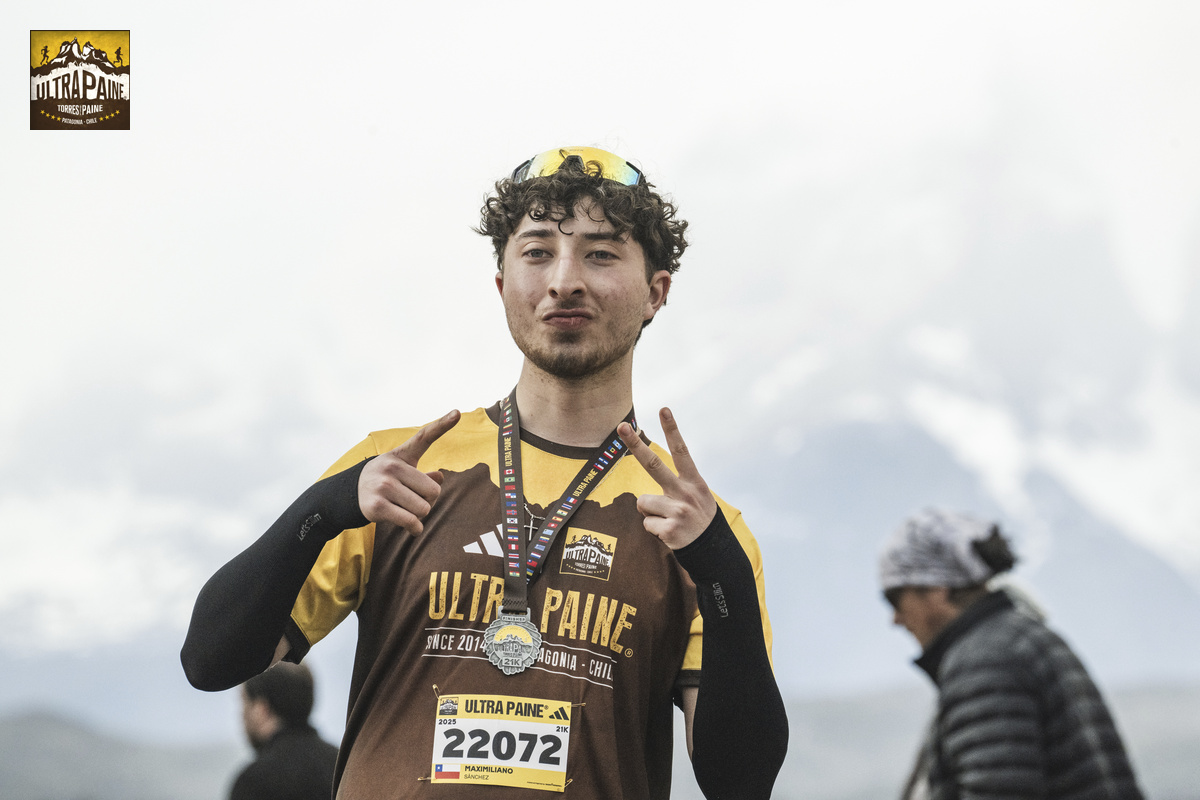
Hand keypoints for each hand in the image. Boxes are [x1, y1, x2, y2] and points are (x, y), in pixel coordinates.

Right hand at [358, 409, 459, 532]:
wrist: (347, 495)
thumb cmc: (383, 482)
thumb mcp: (402, 473)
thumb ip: (423, 476)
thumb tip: (440, 477)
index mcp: (401, 455)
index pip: (424, 436)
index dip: (443, 425)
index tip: (457, 413)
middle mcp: (391, 467)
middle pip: (433, 491)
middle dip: (428, 501)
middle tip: (413, 501)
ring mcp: (383, 486)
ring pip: (423, 509)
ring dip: (419, 516)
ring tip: (405, 510)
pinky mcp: (377, 506)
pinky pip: (411, 522)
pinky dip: (415, 529)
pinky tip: (412, 528)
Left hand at [617, 407, 716, 549]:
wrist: (714, 551)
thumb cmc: (699, 519)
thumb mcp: (698, 496)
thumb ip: (678, 485)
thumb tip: (644, 491)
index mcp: (694, 482)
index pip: (681, 451)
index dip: (672, 430)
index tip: (663, 409)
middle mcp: (685, 493)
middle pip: (653, 464)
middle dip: (635, 444)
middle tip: (620, 425)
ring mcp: (677, 511)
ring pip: (642, 502)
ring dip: (651, 513)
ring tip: (669, 520)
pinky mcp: (669, 529)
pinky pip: (646, 523)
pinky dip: (654, 529)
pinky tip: (670, 533)